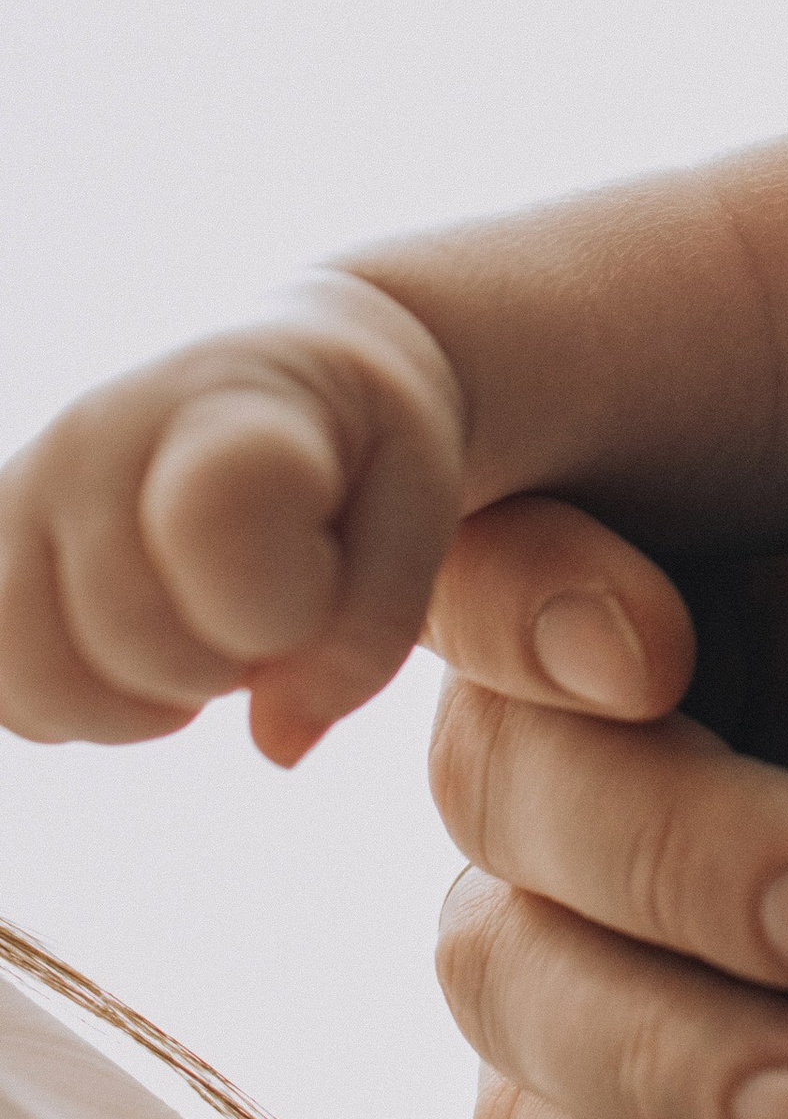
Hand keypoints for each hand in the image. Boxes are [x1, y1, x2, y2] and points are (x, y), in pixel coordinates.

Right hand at [0, 271, 465, 766]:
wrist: (289, 374)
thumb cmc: (363, 446)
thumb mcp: (418, 509)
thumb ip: (368, 630)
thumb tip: (275, 744)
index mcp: (231, 408)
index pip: (215, 514)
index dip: (279, 602)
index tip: (324, 570)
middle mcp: (101, 434)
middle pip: (135, 638)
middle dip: (227, 664)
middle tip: (274, 607)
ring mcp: (27, 488)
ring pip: (38, 678)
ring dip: (138, 702)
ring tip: (204, 636)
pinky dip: (69, 709)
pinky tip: (136, 657)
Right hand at [424, 0, 787, 1118]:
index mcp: (591, 365)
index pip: (333, 403)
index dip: (269, 493)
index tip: (433, 625)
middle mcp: (535, 583)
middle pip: (480, 755)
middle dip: (659, 844)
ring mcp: (580, 807)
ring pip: (506, 966)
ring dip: (662, 1046)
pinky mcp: (633, 990)